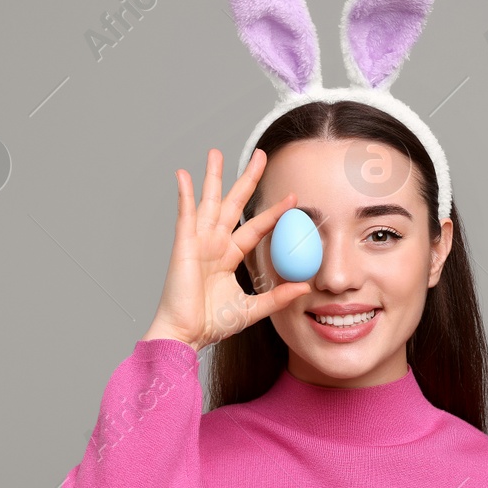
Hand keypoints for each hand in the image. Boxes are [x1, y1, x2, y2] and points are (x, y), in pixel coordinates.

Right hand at [143, 148, 308, 352]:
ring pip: (209, 202)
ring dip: (213, 177)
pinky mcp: (183, 246)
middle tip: (260, 155)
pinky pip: (185, 215)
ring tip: (216, 152)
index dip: (273, 213)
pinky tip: (183, 175)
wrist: (186, 335)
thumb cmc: (211, 324)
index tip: (292, 198)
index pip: (255, 227)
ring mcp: (197, 243)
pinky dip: (184, 194)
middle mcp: (213, 245)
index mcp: (228, 257)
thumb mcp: (253, 309)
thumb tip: (304, 287)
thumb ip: (277, 297)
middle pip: (233, 205)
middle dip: (246, 180)